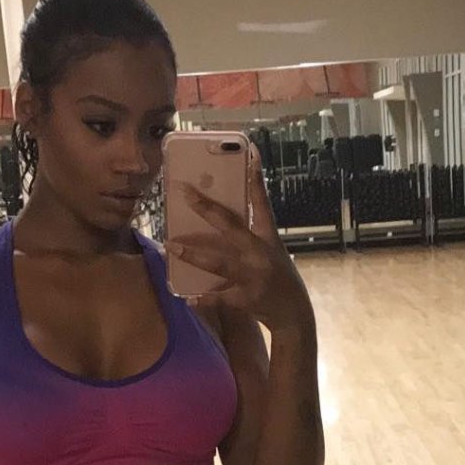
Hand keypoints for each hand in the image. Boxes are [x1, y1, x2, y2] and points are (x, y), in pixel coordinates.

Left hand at [163, 143, 313, 333]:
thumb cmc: (280, 278)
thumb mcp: (272, 251)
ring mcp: (253, 275)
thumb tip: (221, 220)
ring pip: (217, 262)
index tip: (250, 151)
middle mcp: (260, 252)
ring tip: (171, 246)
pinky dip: (204, 299)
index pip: (261, 202)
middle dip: (205, 208)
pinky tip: (188, 298)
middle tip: (183, 192)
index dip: (256, 177)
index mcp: (268, 237)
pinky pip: (219, 297)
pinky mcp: (246, 298)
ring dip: (192, 255)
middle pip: (229, 225)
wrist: (294, 313)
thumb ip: (251, 236)